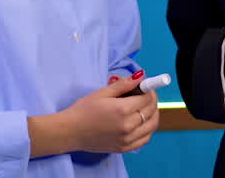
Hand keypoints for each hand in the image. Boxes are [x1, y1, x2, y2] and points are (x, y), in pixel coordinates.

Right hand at [31, 73, 158, 155]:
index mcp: (122, 110)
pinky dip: (148, 129)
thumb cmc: (84, 110)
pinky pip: (145, 139)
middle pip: (151, 111)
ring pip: (152, 126)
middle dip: (152, 100)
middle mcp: (128, 126)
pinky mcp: (124, 148)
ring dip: (153, 114)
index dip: (149, 90)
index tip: (146, 86)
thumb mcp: (102, 93)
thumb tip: (141, 76)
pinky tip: (143, 122)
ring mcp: (127, 139)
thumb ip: (123, 84)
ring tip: (146, 107)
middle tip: (146, 94)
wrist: (71, 131)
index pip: (147, 98)